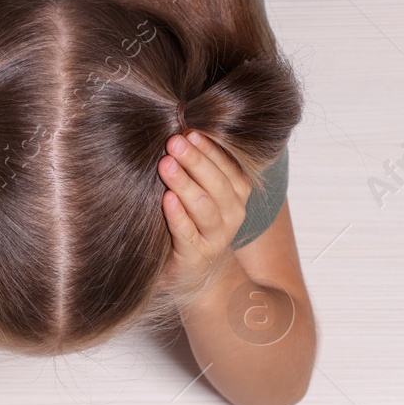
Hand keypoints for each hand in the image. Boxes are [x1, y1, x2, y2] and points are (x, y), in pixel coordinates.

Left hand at [158, 131, 251, 293]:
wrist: (196, 275)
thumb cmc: (194, 223)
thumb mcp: (203, 192)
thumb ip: (199, 167)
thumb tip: (181, 129)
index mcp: (237, 193)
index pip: (227, 165)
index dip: (209, 148)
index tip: (189, 129)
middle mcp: (232, 214)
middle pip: (217, 183)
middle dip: (195, 161)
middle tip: (174, 142)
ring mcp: (216, 238)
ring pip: (204, 207)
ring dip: (185, 184)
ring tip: (166, 165)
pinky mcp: (196, 257)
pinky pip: (187, 234)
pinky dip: (178, 216)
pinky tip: (167, 199)